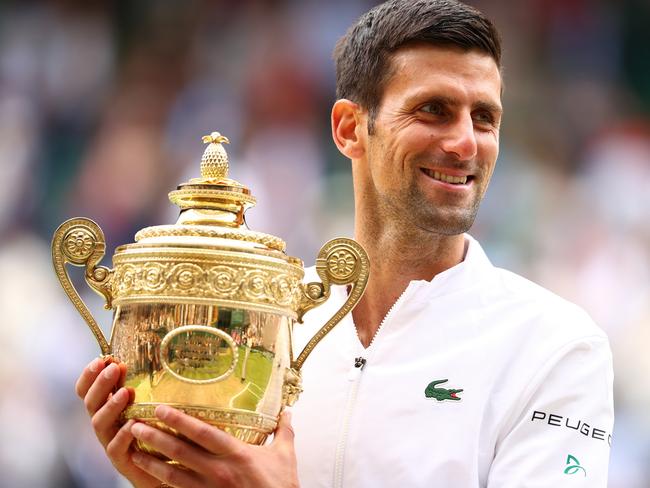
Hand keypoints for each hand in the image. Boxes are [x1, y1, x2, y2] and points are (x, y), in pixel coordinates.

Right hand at [75, 357, 159, 487]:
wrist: (157, 469)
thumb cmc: (149, 432)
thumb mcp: (139, 404)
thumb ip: (131, 387)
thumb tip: (126, 361)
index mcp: (104, 408)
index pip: (85, 390)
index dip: (88, 375)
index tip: (100, 359)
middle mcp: (103, 424)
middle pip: (91, 403)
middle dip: (100, 384)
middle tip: (113, 368)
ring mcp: (110, 441)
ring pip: (99, 423)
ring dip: (111, 406)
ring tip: (126, 392)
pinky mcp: (121, 460)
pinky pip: (115, 448)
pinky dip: (123, 434)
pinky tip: (133, 423)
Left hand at [129, 405, 298, 487]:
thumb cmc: (281, 486)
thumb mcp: (285, 455)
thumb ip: (284, 431)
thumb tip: (288, 411)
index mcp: (237, 454)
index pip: (203, 432)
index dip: (180, 420)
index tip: (160, 408)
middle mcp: (220, 471)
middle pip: (181, 451)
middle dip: (156, 437)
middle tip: (135, 425)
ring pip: (173, 474)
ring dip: (151, 462)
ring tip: (133, 450)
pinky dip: (162, 484)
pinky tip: (149, 477)